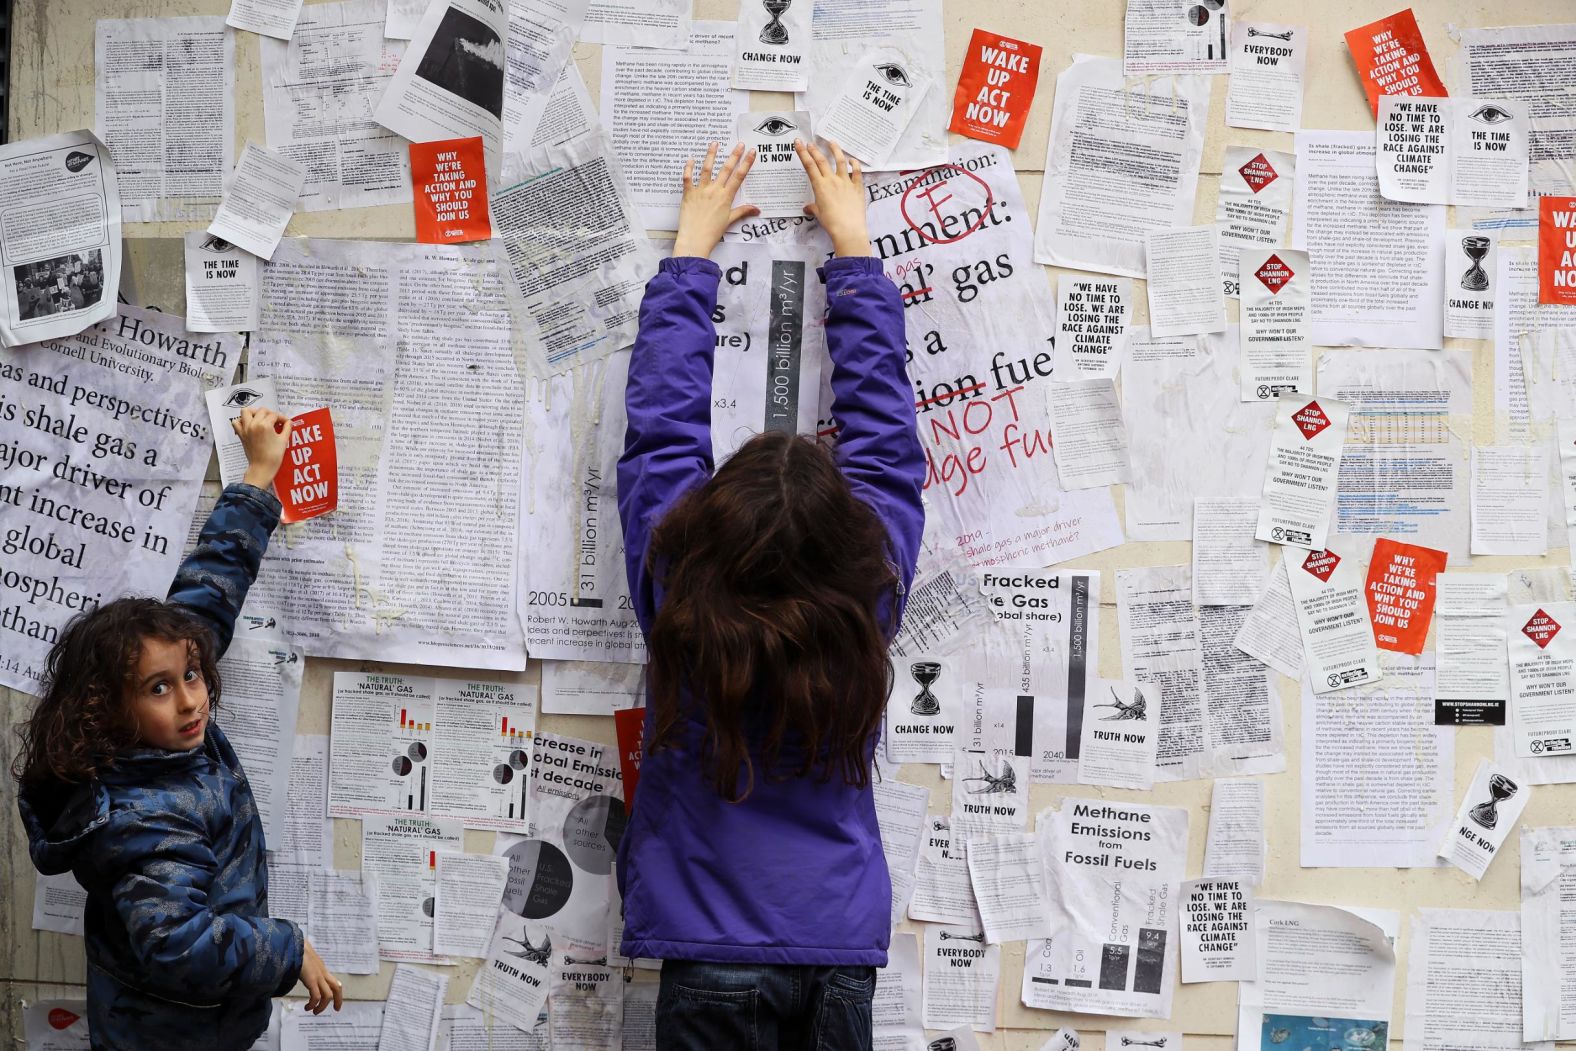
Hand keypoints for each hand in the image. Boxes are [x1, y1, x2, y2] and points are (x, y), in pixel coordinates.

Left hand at [234, 406, 290, 489]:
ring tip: (261, 418)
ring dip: (254, 412)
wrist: (262, 467)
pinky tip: (249, 424)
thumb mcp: (283, 440)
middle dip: (270, 414)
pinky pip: (236, 422)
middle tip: (276, 421)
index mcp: (265, 425)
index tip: (286, 422)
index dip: (282, 418)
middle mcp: (253, 424)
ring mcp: (246, 429)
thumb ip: (287, 428)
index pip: (275, 415)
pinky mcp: (241, 434)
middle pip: (262, 411)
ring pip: (246, 411)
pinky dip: (241, 420)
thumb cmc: (273, 456)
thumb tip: (289, 422)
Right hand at [299, 939, 342, 1014]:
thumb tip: (298, 969)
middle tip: (335, 1009)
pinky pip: (316, 996)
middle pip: (336, 988)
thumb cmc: (297, 951)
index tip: (337, 1003)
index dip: (337, 993)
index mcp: (321, 969)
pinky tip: (307, 1006)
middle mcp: (322, 973)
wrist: (295, 945)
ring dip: (322, 1006)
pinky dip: (313, 1004)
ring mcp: (318, 976)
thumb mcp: (304, 960)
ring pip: (327, 995)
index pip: (334, 982)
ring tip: (314, 1011)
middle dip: (338, 1000)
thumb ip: (305, 966)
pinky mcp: (311, 979)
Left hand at [673, 142, 758, 258]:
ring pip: (707, 169)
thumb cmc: (713, 232)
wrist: (695, 240)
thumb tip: (757, 209)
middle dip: (734, 155)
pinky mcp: (688, 194)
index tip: (752, 152)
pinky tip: (690, 159)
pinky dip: (688, 168)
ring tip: (714, 143)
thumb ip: (743, 211)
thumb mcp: (730, 220)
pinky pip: (687, 178)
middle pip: (726, 169)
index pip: (739, 177)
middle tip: (740, 144)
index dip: (747, 163)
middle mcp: (715, 191)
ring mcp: (701, 191)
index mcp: (726, 197)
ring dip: (711, 155)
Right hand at [796, 139, 869, 257]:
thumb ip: (813, 208)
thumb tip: (807, 208)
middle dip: (814, 150)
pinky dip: (855, 164)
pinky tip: (852, 160)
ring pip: (840, 161)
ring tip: (832, 142)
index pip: (809, 165)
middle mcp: (832, 181)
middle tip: (810, 143)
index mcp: (820, 186)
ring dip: (835, 150)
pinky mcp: (857, 187)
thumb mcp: (819, 214)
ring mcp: (846, 182)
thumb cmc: (831, 223)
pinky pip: (857, 172)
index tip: (799, 143)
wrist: (848, 230)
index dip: (802, 153)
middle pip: (821, 160)